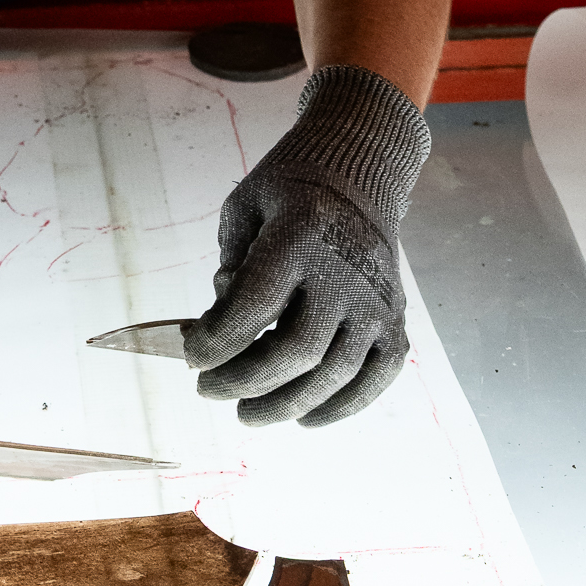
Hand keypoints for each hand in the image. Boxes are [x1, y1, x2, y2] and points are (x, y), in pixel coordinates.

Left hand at [183, 66, 429, 425]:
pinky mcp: (396, 317)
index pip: (253, 306)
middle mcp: (347, 270)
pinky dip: (343, 406)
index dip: (215, 342)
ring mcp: (378, 298)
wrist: (361, 168)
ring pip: (335, 373)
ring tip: (247, 413)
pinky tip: (306, 417)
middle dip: (243, 382)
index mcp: (301, 234)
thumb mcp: (245, 207)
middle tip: (208, 390)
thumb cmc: (291, 188)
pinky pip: (376, 376)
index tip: (189, 356)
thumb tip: (222, 329)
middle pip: (296, 350)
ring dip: (285, 405)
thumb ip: (231, 266)